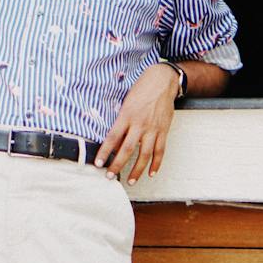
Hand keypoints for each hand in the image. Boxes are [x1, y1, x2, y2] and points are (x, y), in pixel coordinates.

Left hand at [94, 62, 179, 183]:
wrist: (162, 81)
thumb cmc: (141, 90)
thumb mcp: (126, 103)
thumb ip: (120, 123)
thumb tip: (113, 143)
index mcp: (127, 115)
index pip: (112, 137)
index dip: (105, 152)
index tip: (98, 164)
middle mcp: (140, 124)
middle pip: (127, 149)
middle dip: (117, 165)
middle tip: (110, 177)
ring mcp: (153, 129)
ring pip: (145, 154)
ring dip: (137, 170)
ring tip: (130, 181)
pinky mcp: (164, 131)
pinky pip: (160, 151)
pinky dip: (156, 163)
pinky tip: (151, 173)